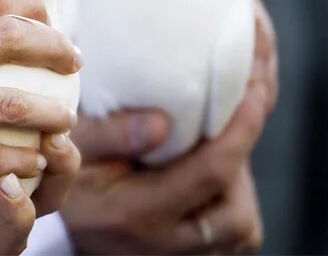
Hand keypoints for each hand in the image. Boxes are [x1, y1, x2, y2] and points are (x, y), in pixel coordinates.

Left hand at [0, 133, 79, 254]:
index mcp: (14, 185)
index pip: (56, 176)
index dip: (64, 157)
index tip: (61, 128)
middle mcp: (4, 217)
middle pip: (47, 204)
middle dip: (56, 173)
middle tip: (52, 142)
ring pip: (12, 241)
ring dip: (16, 210)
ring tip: (5, 181)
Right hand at [62, 0, 277, 253]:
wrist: (72, 226)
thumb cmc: (75, 175)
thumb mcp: (75, 146)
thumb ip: (110, 133)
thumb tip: (160, 122)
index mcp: (135, 214)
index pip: (211, 174)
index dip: (243, 129)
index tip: (255, 87)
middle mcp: (165, 245)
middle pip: (237, 207)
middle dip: (247, 146)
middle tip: (250, 95)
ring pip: (242, 222)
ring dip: (238, 176)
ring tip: (220, 134)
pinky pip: (236, 231)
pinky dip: (233, 195)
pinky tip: (213, 162)